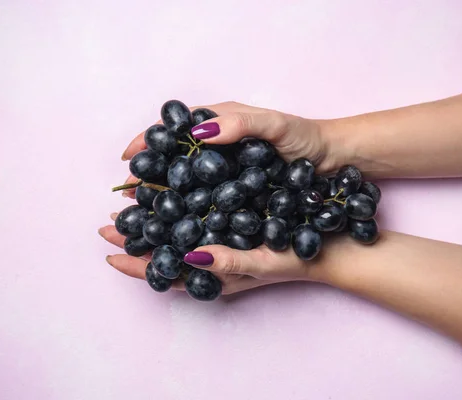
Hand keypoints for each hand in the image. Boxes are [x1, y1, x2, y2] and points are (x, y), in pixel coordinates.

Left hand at [99, 213, 351, 294]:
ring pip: (179, 237)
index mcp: (217, 275)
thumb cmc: (298, 258)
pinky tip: (174, 194)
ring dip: (155, 222)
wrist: (332, 248)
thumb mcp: (265, 262)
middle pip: (166, 254)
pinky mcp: (235, 228)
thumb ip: (228, 262)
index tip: (107, 250)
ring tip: (132, 208)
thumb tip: (188, 256)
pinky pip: (197, 223)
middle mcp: (215, 262)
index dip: (135, 263)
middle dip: (137, 240)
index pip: (166, 272)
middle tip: (109, 224)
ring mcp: (224, 245)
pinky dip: (179, 210)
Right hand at [119, 101, 353, 197]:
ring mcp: (226, 175)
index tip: (128, 158)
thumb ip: (239, 124)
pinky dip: (189, 213)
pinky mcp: (237, 196)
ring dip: (163, 199)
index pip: (173, 131)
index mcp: (219, 125)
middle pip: (173, 162)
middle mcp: (217, 151)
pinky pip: (206, 203)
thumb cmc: (305, 138)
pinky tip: (179, 228)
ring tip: (142, 216)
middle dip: (147, 177)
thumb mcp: (274, 124)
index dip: (148, 142)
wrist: (334, 162)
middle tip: (126, 196)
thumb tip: (198, 133)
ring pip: (186, 186)